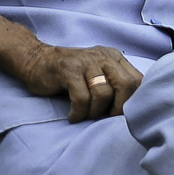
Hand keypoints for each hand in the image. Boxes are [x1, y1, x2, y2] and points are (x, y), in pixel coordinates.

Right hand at [7, 42, 142, 121]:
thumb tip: (133, 110)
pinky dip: (78, 113)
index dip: (133, 102)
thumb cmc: (69, 74)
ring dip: (94, 112)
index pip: (138, 80)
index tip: (119, 114)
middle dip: (118, 108)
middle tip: (106, 118)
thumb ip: (114, 84)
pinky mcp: (68, 70)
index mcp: (114, 58)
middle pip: (126, 85)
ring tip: (85, 115)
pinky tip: (73, 115)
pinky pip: (81, 98)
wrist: (35, 60)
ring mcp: (85, 62)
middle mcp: (103, 57)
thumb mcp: (97, 73)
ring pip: (103, 94)